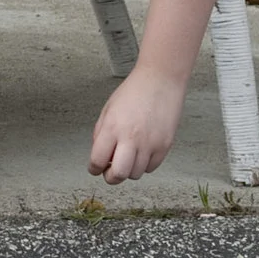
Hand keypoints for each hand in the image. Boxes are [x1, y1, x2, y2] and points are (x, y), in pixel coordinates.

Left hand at [89, 69, 185, 183]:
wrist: (161, 80)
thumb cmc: (134, 92)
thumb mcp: (108, 110)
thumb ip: (101, 134)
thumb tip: (100, 157)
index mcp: (112, 127)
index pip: (97, 161)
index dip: (94, 168)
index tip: (96, 168)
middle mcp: (131, 138)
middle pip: (118, 175)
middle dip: (111, 177)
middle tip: (111, 171)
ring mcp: (150, 143)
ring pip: (136, 174)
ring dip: (129, 169)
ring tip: (129, 155)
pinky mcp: (165, 146)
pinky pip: (151, 168)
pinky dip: (145, 164)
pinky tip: (142, 151)